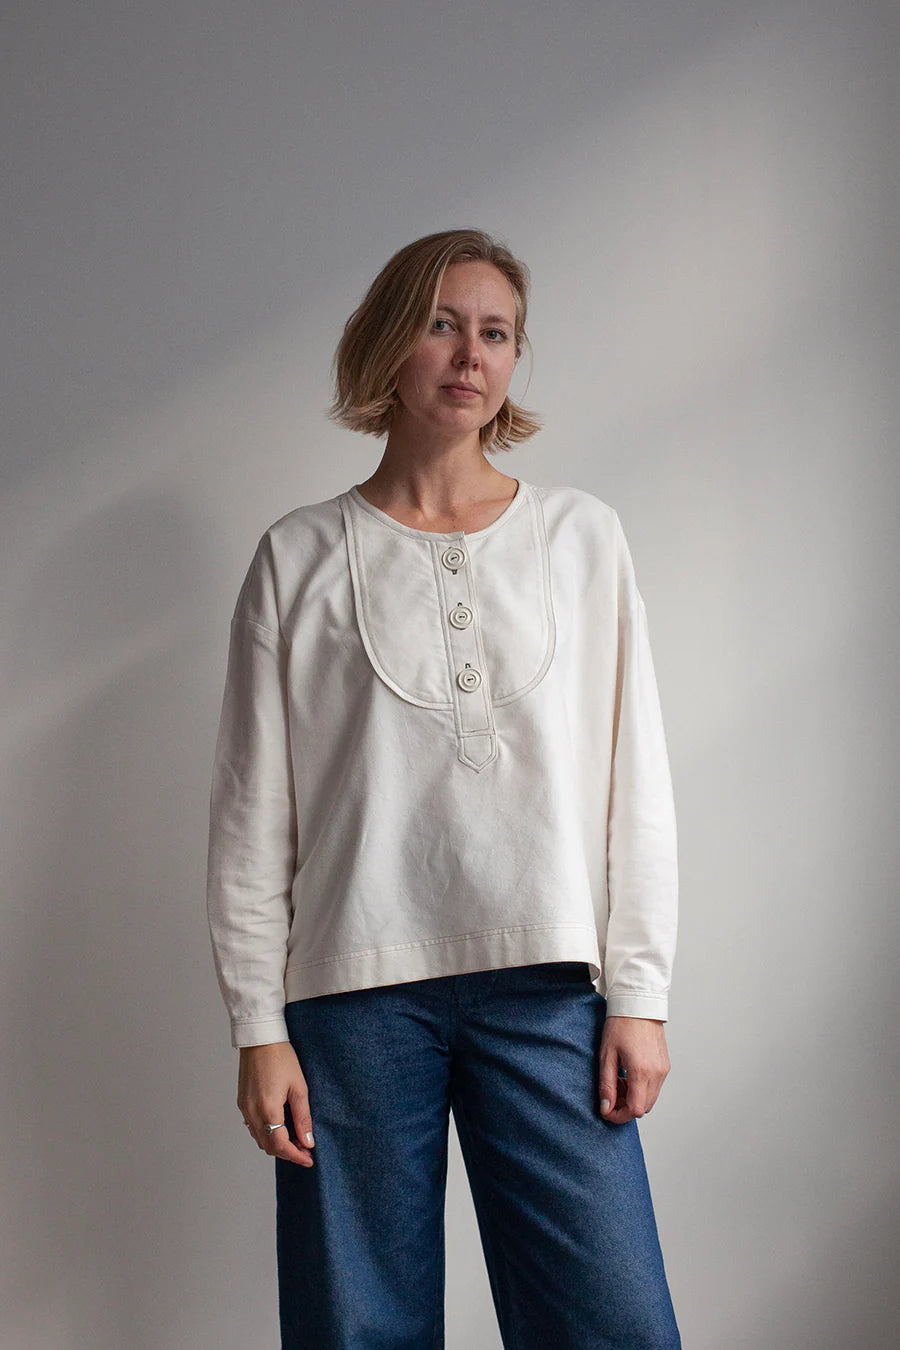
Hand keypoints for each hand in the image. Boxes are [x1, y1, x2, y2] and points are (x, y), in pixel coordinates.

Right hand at [237, 1041, 315, 1166]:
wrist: (260, 1039)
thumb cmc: (281, 1058)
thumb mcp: (299, 1087)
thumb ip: (303, 1117)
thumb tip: (307, 1142)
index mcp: (267, 1109)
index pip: (280, 1145)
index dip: (296, 1156)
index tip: (309, 1159)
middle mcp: (252, 1112)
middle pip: (268, 1146)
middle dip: (287, 1152)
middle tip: (305, 1149)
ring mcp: (244, 1108)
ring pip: (259, 1139)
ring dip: (276, 1144)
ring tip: (295, 1139)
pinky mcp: (242, 1102)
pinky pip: (253, 1127)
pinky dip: (266, 1133)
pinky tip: (280, 1126)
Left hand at [598, 1016, 669, 1124]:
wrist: (638, 1005)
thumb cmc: (621, 1025)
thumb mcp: (607, 1055)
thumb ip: (607, 1084)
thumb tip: (606, 1108)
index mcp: (641, 1071)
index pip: (635, 1110)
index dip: (620, 1116)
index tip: (607, 1109)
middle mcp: (657, 1073)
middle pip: (644, 1108)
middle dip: (625, 1107)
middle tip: (611, 1093)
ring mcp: (663, 1070)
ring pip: (650, 1099)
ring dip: (634, 1098)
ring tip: (619, 1080)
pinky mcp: (665, 1065)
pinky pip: (655, 1087)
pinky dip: (641, 1088)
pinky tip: (629, 1074)